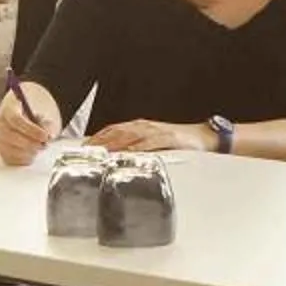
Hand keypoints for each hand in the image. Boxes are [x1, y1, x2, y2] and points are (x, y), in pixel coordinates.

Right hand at [0, 82, 55, 165]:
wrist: (25, 125)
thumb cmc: (33, 120)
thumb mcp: (43, 118)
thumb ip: (46, 125)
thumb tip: (48, 136)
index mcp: (9, 109)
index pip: (15, 119)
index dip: (31, 130)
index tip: (44, 136)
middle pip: (10, 136)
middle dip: (29, 143)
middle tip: (43, 145)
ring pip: (8, 149)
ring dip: (27, 152)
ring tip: (38, 149)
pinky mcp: (0, 151)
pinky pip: (9, 158)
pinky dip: (22, 159)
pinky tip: (31, 154)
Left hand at [88, 119, 211, 153]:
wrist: (202, 137)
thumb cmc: (177, 142)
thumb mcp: (152, 143)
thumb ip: (135, 147)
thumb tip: (116, 159)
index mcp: (138, 127)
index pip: (112, 129)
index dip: (97, 137)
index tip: (83, 147)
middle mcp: (144, 126)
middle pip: (117, 131)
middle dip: (100, 141)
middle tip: (86, 152)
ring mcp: (155, 131)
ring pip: (130, 135)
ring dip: (114, 144)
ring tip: (101, 153)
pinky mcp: (168, 138)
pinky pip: (149, 143)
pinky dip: (137, 148)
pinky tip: (128, 153)